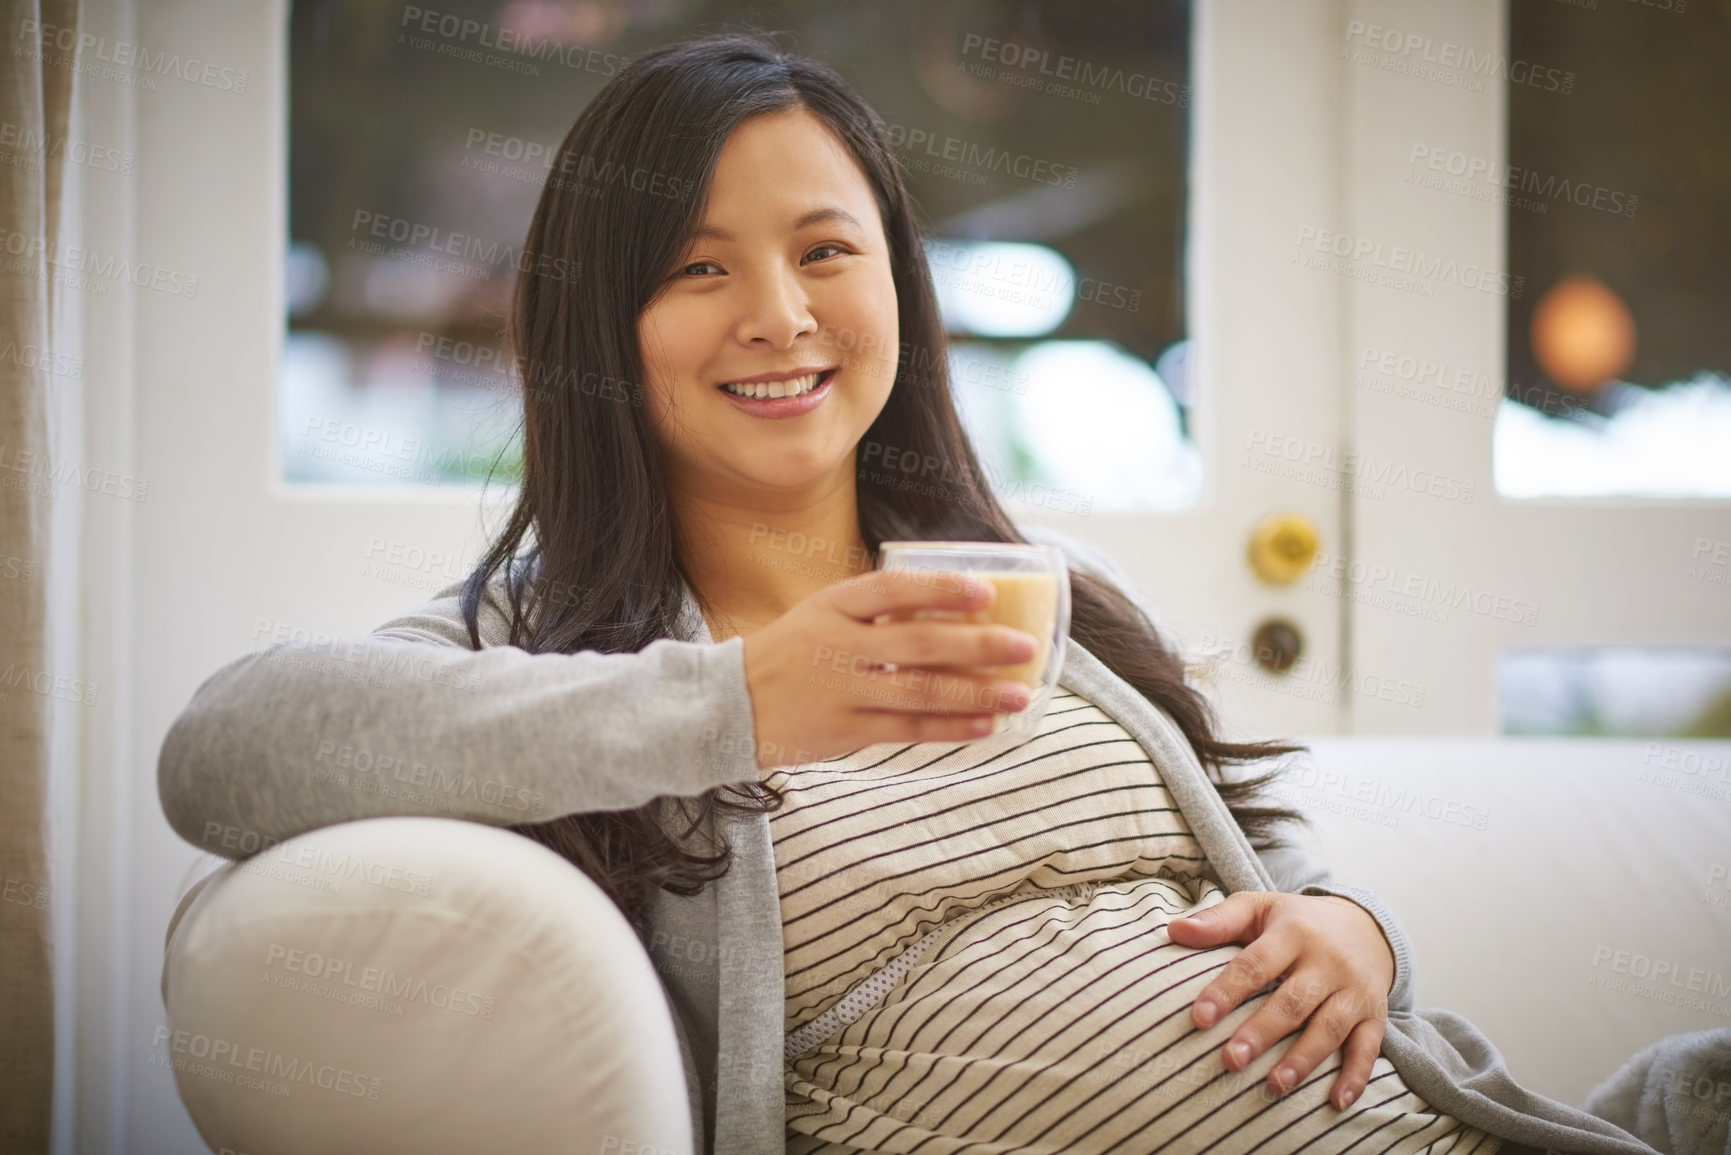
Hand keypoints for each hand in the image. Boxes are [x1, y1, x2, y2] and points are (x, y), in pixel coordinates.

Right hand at [739, 569, 1038, 771]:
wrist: (730, 705)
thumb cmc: (792, 653)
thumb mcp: (823, 615)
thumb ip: (877, 612)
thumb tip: (957, 609)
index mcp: (833, 606)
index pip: (892, 590)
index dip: (941, 589)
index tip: (986, 591)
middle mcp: (838, 646)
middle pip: (918, 643)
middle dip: (977, 645)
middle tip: (1024, 646)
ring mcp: (841, 691)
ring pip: (919, 692)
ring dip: (975, 693)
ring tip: (1020, 693)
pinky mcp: (844, 731)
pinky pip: (907, 730)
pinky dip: (950, 728)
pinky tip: (985, 725)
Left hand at [1166, 891, 1393, 1110]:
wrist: (1362, 925)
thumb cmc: (1294, 921)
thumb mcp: (1258, 908)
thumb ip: (1217, 921)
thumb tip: (1173, 930)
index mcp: (1293, 933)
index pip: (1255, 964)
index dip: (1226, 992)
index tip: (1198, 1019)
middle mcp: (1327, 962)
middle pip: (1292, 1001)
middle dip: (1261, 1033)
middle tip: (1231, 1061)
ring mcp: (1354, 990)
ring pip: (1329, 1028)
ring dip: (1302, 1060)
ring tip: (1273, 1086)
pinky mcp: (1374, 1014)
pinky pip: (1368, 1047)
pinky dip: (1356, 1076)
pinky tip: (1336, 1102)